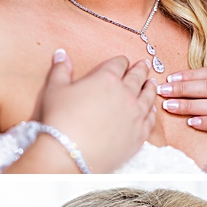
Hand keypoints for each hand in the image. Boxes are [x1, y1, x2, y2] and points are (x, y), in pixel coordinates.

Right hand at [36, 49, 156, 171]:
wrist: (71, 153)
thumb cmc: (60, 121)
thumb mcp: (54, 90)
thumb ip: (60, 70)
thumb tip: (60, 53)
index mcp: (106, 79)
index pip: (118, 64)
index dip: (121, 61)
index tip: (123, 61)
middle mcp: (126, 93)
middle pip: (137, 76)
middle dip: (140, 69)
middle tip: (144, 65)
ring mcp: (135, 113)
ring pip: (148, 95)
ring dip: (150, 87)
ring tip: (151, 83)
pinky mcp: (139, 133)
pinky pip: (151, 118)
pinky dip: (152, 110)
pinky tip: (151, 108)